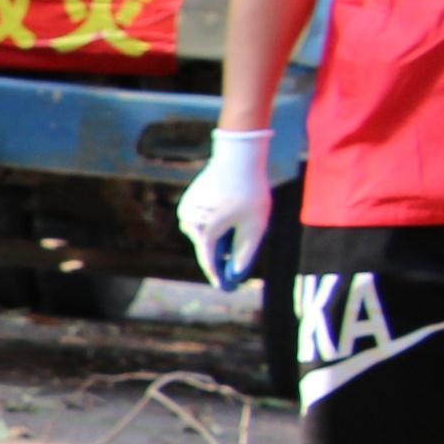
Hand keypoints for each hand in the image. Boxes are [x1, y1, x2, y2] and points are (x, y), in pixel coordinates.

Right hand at [177, 127, 275, 289]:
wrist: (238, 157)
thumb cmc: (249, 192)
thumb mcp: (255, 226)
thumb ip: (246, 252)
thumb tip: (237, 272)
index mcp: (206, 232)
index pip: (209, 262)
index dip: (217, 276)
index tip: (224, 286)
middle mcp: (191, 224)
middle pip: (206, 246)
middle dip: (219, 253)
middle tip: (235, 259)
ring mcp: (188, 211)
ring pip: (201, 232)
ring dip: (216, 235)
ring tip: (236, 228)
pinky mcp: (189, 200)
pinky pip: (199, 219)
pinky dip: (211, 221)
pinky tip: (228, 211)